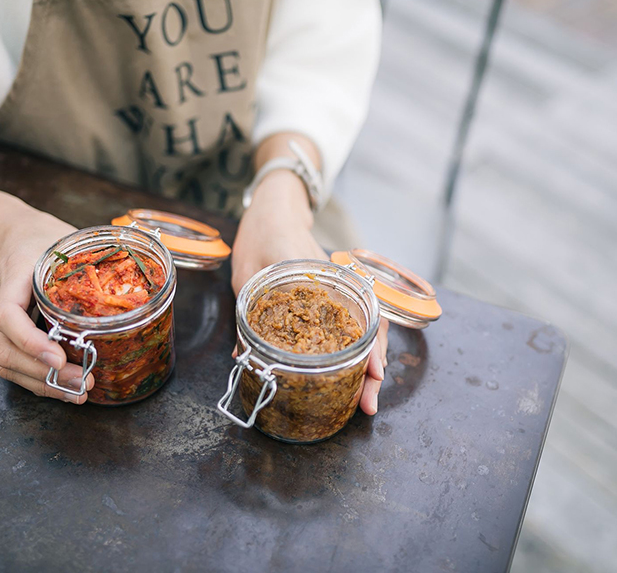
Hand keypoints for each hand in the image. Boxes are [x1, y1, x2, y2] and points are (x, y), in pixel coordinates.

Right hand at [0, 137, 93, 402]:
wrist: (9, 230)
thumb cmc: (39, 236)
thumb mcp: (61, 238)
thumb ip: (91, 254)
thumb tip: (137, 267)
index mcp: (11, 283)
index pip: (8, 317)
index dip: (31, 342)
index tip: (58, 358)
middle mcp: (1, 309)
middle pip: (8, 353)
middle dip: (44, 375)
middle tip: (83, 383)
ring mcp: (4, 325)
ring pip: (10, 364)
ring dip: (43, 385)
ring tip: (78, 393)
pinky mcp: (13, 334)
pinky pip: (17, 364)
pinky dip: (39, 381)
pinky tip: (67, 388)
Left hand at [231, 168, 387, 414]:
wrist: (274, 212)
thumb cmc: (260, 237)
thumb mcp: (248, 275)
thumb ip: (247, 316)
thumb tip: (242, 357)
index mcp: (323, 277)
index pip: (359, 314)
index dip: (369, 346)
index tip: (373, 372)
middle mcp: (341, 286)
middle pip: (371, 329)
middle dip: (374, 369)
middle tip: (368, 404)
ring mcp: (341, 293)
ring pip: (367, 331)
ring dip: (369, 365)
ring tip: (365, 398)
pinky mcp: (335, 300)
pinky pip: (354, 327)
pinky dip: (359, 352)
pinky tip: (354, 375)